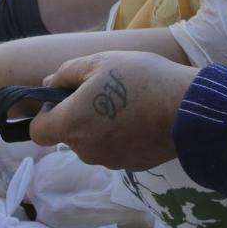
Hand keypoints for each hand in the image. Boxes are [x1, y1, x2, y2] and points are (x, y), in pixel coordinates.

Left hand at [30, 51, 196, 168]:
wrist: (188, 110)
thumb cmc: (140, 80)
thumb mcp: (100, 61)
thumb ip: (66, 72)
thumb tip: (47, 84)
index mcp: (71, 125)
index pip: (38, 131)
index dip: (47, 113)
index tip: (67, 97)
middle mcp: (85, 150)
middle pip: (70, 136)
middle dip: (80, 117)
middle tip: (106, 93)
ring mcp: (109, 161)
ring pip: (94, 144)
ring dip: (102, 127)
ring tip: (129, 104)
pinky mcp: (132, 166)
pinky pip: (117, 150)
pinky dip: (123, 137)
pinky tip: (143, 119)